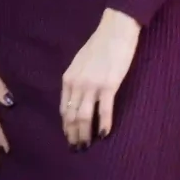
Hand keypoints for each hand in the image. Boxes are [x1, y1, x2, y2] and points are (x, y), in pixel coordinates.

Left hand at [59, 9, 141, 148]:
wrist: (115, 30)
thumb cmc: (100, 45)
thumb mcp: (80, 63)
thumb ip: (76, 80)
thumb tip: (76, 97)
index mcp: (68, 79)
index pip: (64, 109)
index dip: (66, 126)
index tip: (69, 137)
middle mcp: (77, 84)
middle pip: (72, 116)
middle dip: (73, 134)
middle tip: (77, 148)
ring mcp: (92, 86)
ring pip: (84, 117)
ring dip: (85, 134)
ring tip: (87, 146)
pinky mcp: (109, 85)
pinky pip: (104, 110)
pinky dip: (104, 124)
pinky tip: (104, 135)